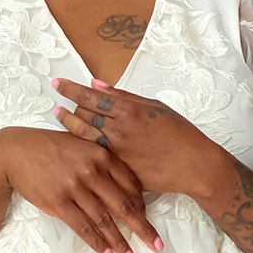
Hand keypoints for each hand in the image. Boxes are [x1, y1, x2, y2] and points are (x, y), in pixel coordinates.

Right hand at [0, 127, 163, 252]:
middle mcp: (92, 170)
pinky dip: (96, 242)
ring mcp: (75, 186)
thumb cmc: (50, 147)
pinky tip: (105, 252)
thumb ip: (102, 162)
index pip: (131, 184)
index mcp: (101, 154)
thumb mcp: (81, 145)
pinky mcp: (58, 201)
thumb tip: (123, 186)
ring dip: (119, 242)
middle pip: (124, 205)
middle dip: (142, 228)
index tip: (149, 220)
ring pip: (105, 220)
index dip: (143, 206)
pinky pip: (83, 226)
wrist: (17, 151)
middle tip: (154, 245)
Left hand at [52, 77, 211, 194]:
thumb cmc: (179, 133)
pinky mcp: (119, 170)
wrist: (194, 165)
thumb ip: (122, 96)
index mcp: (129, 111)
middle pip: (83, 115)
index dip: (71, 89)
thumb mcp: (153, 106)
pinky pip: (94, 155)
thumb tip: (97, 84)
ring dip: (70, 124)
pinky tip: (74, 141)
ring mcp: (117, 152)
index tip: (58, 83)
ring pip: (84, 135)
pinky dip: (82, 145)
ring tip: (59, 115)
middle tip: (58, 101)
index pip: (91, 96)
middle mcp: (120, 130)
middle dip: (69, 106)